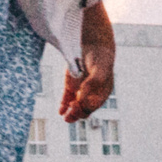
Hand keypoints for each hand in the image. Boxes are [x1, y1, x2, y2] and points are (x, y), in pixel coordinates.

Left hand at [59, 4, 114, 121]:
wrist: (90, 45)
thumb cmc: (98, 57)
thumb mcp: (99, 69)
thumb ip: (94, 82)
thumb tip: (84, 95)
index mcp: (102, 92)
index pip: (94, 106)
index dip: (87, 108)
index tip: (80, 102)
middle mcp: (91, 94)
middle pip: (84, 110)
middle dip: (78, 113)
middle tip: (72, 109)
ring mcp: (80, 91)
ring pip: (75, 107)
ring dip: (71, 113)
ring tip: (65, 116)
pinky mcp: (71, 87)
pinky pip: (66, 100)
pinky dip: (63, 106)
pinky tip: (60, 111)